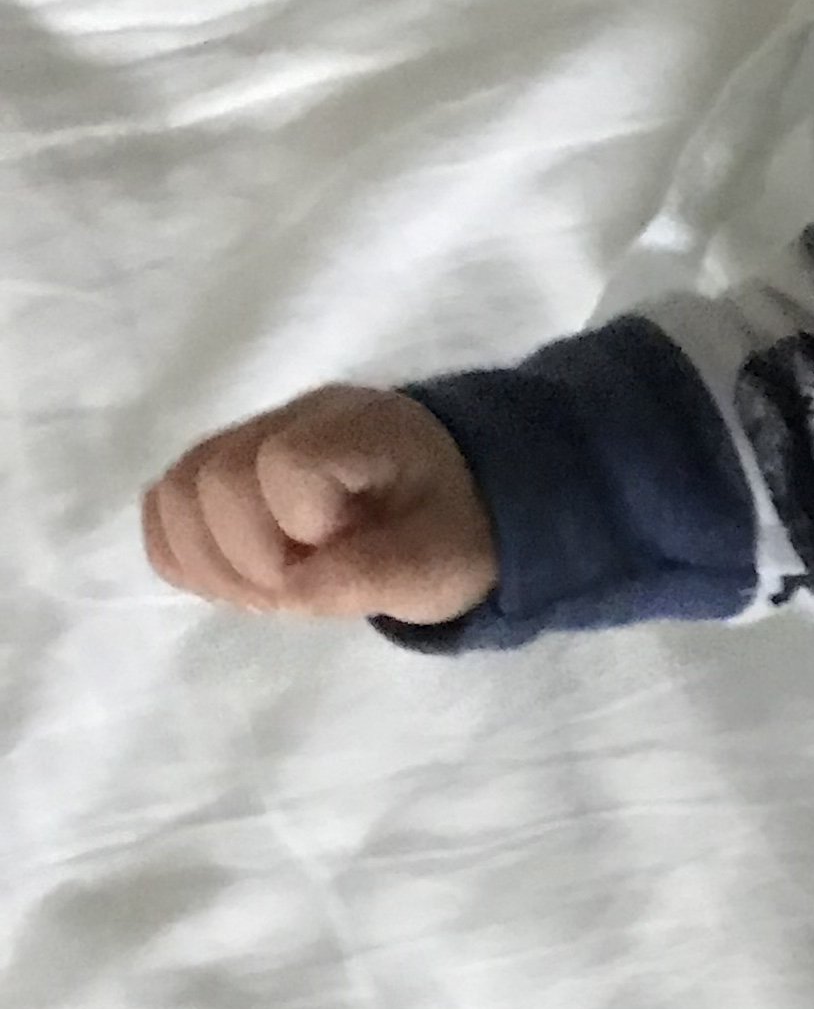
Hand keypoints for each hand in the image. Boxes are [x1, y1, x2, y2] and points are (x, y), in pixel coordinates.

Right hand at [141, 385, 498, 624]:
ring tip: (269, 587)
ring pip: (172, 492)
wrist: (454, 498)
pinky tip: (242, 577)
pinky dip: (190, 556)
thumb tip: (291, 589)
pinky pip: (164, 508)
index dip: (297, 525)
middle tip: (298, 586)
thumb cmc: (453, 530)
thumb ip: (375, 575)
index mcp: (358, 429)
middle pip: (207, 477)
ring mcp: (249, 438)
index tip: (338, 550)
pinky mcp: (220, 466)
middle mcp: (293, 418)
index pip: (284, 462)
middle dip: (246, 558)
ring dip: (210, 562)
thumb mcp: (443, 564)